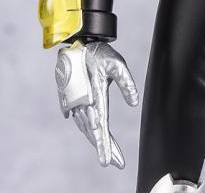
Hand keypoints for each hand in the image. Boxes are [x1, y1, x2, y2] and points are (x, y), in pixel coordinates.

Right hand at [55, 41, 138, 167]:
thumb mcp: (117, 63)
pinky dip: (87, 128)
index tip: (108, 162)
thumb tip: (134, 103)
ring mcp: (74, 102)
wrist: (78, 42)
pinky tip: (94, 135)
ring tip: (108, 151)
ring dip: (96, 140)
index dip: (105, 145)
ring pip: (85, 127)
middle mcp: (82, 102)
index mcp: (94, 95)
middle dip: (104, 147)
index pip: (101, 126)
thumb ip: (126, 83)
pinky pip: (79, 119)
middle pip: (93, 132)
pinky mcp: (70, 99)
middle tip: (115, 162)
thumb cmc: (99, 53)